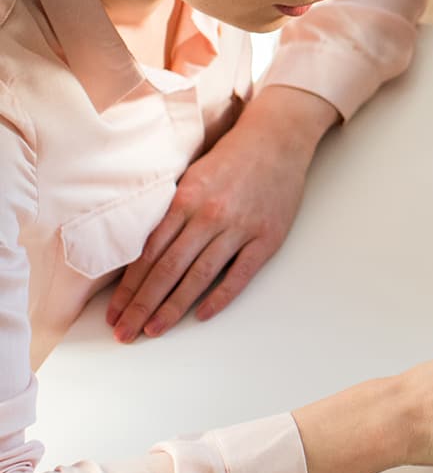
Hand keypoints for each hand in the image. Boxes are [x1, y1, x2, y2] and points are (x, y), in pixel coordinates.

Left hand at [107, 86, 337, 341]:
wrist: (277, 140)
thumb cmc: (231, 158)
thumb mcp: (191, 177)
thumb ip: (171, 212)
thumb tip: (142, 253)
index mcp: (185, 200)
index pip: (149, 254)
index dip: (129, 287)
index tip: (114, 312)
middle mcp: (209, 216)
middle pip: (167, 270)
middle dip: (142, 305)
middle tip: (125, 333)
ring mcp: (239, 228)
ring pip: (198, 276)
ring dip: (173, 307)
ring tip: (153, 330)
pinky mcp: (267, 237)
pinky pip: (240, 274)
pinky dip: (220, 296)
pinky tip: (201, 315)